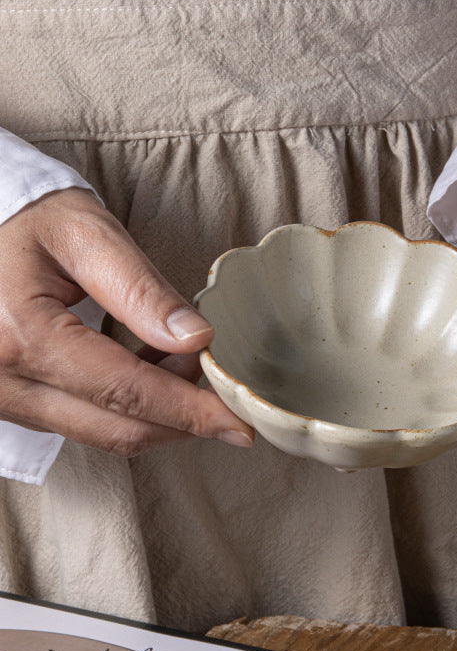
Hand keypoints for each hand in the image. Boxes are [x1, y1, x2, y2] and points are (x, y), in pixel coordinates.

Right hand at [0, 187, 253, 455]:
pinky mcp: (4, 401)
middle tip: (223, 391)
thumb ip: (142, 291)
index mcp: (22, 337)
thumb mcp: (87, 236)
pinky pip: (78, 422)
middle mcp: (0, 382)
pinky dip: (124, 408)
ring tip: (184, 364)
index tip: (239, 425)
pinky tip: (149, 369)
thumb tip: (196, 339)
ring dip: (156, 413)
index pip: (127, 392)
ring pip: (99, 433)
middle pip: (116, 428)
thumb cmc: (24, 216)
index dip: (190, 412)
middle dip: (183, 419)